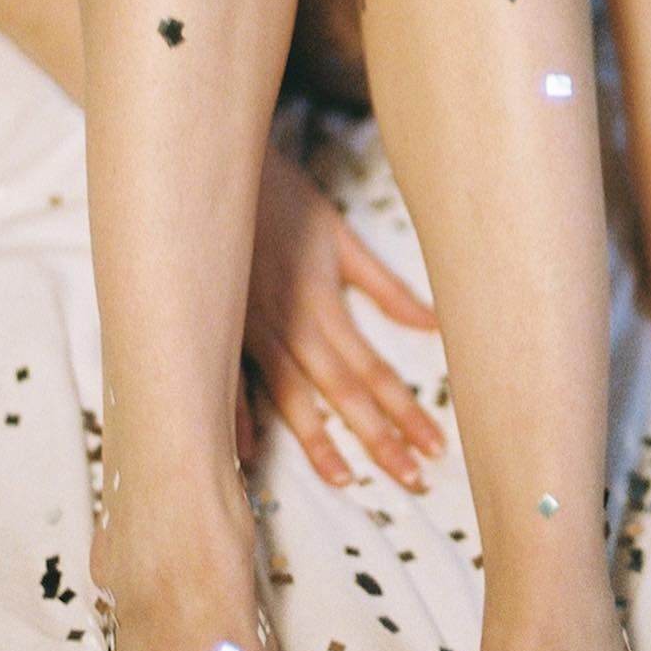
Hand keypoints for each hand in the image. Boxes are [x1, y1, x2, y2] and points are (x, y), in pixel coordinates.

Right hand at [239, 138, 444, 487]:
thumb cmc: (281, 199)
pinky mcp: (216, 328)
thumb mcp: (339, 236)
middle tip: (412, 478)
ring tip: (346, 480)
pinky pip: (227, 381)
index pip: (373, 370)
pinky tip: (246, 453)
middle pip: (342, 391)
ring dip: (318, 441)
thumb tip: (431, 323)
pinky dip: (236, 416)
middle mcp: (292, 325)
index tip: (434, 445)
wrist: (218, 170)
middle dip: (379, 438)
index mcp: (324, 304)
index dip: (405, 410)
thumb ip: (383, 287)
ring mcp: (250, 329)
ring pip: (290, 395)